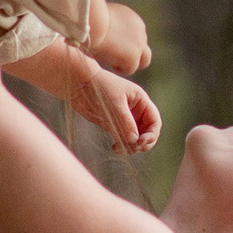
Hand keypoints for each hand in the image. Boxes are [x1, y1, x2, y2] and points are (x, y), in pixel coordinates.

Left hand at [38, 44, 160, 155]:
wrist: (78, 84)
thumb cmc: (99, 87)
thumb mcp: (115, 103)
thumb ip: (125, 122)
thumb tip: (135, 140)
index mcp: (141, 101)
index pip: (154, 121)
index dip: (152, 134)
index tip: (142, 142)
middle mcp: (135, 110)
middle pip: (147, 132)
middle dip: (142, 142)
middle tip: (132, 147)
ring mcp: (124, 118)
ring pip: (134, 138)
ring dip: (131, 146)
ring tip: (119, 149)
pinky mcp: (112, 124)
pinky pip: (122, 139)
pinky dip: (121, 145)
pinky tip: (114, 147)